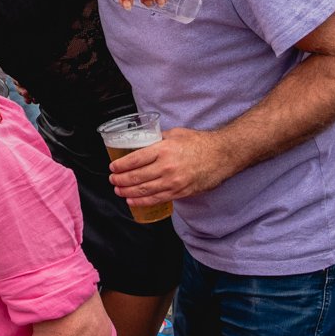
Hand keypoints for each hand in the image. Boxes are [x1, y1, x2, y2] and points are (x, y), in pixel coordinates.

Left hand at [109, 127, 227, 205]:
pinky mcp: (180, 192)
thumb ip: (157, 139)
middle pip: (136, 177)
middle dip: (120, 180)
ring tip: (118, 191)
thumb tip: (142, 142)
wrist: (221, 156)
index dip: (120, 165)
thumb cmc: (199, 142)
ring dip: (127, 192)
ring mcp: (173, 182)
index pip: (135, 159)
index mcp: (163, 149)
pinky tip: (132, 201)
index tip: (113, 167)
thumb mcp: (175, 134)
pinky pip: (157, 199)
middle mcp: (166, 167)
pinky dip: (142, 201)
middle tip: (112, 180)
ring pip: (144, 190)